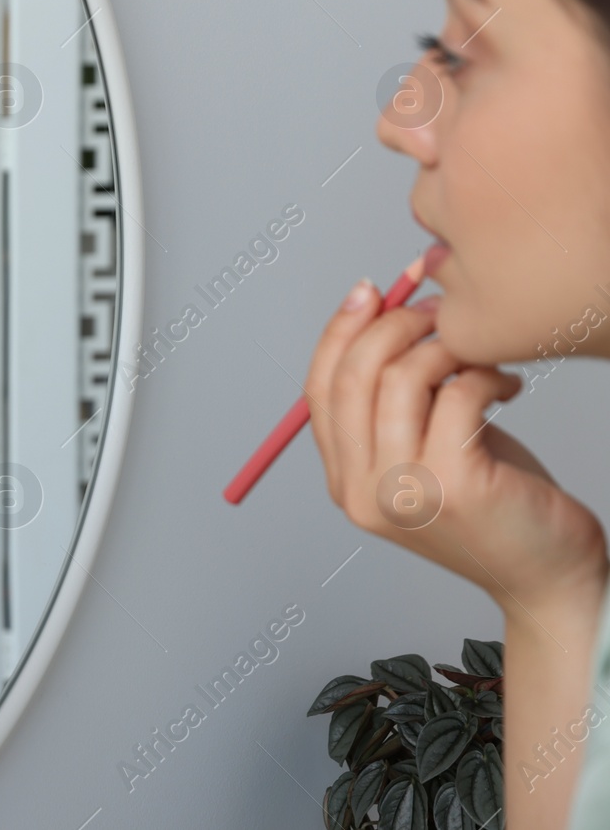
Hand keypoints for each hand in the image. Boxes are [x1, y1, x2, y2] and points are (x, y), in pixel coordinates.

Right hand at [305, 281, 607, 616]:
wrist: (548, 576)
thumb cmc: (495, 507)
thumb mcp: (424, 455)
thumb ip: (393, 406)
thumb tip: (385, 316)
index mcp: (346, 483)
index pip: (319, 390)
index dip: (339, 332)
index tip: (371, 292)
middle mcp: (363, 491)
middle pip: (353, 378)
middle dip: (394, 326)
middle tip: (438, 314)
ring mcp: (406, 492)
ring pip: (402, 380)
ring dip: (446, 348)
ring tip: (479, 356)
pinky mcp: (456, 487)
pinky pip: (457, 396)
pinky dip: (485, 376)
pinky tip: (505, 387)